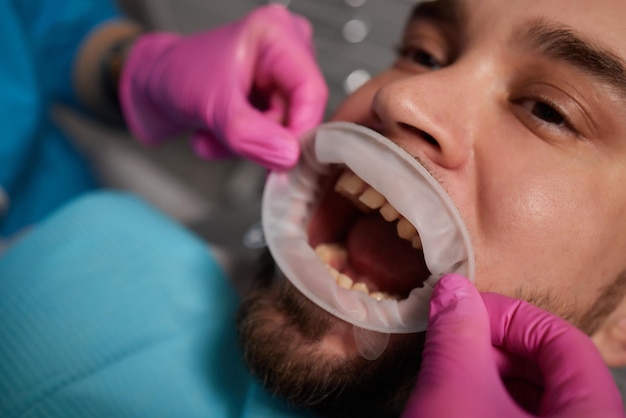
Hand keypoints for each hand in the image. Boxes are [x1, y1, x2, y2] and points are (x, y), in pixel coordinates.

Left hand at [120, 5, 327, 169]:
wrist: (152, 87)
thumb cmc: (176, 76)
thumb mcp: (214, 107)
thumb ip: (252, 135)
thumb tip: (290, 156)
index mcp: (276, 33)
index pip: (312, 90)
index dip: (301, 129)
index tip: (285, 158)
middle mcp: (285, 50)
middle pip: (299, 113)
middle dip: (262, 136)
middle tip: (229, 138)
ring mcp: (280, 75)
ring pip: (284, 130)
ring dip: (247, 144)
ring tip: (214, 134)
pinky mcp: (272, 97)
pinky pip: (272, 136)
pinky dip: (243, 144)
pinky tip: (217, 134)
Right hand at [402, 274, 624, 417]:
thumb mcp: (454, 392)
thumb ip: (457, 333)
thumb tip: (452, 290)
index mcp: (594, 414)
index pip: (563, 341)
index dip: (508, 316)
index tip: (465, 311)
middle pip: (552, 369)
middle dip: (494, 348)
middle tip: (451, 343)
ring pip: (536, 401)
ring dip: (489, 378)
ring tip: (448, 375)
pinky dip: (490, 406)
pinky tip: (456, 405)